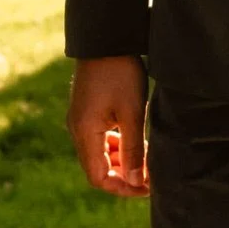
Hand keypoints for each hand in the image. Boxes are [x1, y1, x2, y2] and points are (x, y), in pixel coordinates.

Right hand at [68, 54, 149, 197]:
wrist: (106, 39)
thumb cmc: (121, 74)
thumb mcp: (133, 113)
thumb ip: (134, 149)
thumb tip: (137, 182)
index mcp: (84, 133)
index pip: (98, 177)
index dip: (122, 188)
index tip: (147, 186)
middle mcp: (77, 130)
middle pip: (98, 168)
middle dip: (124, 176)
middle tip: (151, 177)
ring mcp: (80, 120)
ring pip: (99, 154)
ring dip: (121, 161)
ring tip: (147, 160)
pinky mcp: (87, 111)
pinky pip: (99, 139)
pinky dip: (117, 146)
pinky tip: (137, 143)